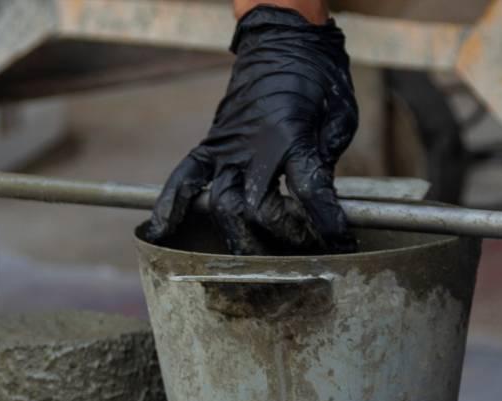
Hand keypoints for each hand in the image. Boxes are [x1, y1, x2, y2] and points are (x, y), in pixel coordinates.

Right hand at [144, 6, 358, 254]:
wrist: (282, 38)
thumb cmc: (318, 77)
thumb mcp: (340, 115)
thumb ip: (328, 158)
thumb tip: (322, 199)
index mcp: (292, 136)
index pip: (309, 190)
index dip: (326, 223)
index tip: (341, 245)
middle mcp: (253, 146)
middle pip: (257, 208)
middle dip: (282, 237)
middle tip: (305, 250)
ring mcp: (227, 147)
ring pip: (221, 205)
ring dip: (239, 238)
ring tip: (257, 260)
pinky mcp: (211, 145)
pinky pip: (183, 177)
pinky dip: (169, 205)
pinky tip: (160, 233)